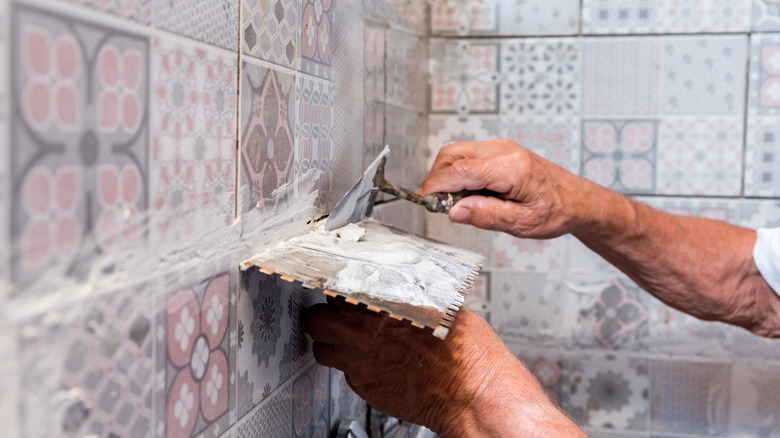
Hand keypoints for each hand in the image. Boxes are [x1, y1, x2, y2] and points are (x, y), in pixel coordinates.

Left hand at [304, 297, 583, 436]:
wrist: (471, 395)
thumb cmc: (465, 352)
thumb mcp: (440, 304)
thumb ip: (406, 295)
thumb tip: (397, 286)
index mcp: (379, 305)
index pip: (335, 287)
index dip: (338, 288)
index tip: (341, 288)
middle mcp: (362, 334)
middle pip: (317, 319)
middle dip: (326, 316)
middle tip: (338, 315)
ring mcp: (359, 363)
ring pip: (322, 348)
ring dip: (331, 342)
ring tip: (350, 340)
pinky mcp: (364, 387)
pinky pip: (345, 372)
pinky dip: (354, 365)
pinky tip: (376, 361)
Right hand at [420, 139, 607, 238]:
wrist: (577, 200)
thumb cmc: (556, 211)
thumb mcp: (521, 223)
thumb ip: (485, 215)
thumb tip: (454, 211)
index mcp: (510, 168)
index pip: (459, 170)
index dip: (436, 185)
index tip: (424, 201)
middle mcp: (504, 150)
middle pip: (452, 154)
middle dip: (437, 178)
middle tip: (439, 205)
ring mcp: (501, 147)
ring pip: (456, 152)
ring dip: (447, 175)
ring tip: (457, 202)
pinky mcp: (499, 150)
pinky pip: (467, 156)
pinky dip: (458, 172)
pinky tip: (468, 194)